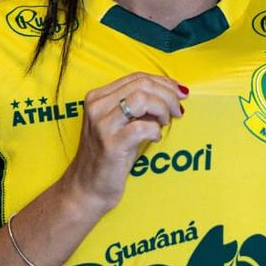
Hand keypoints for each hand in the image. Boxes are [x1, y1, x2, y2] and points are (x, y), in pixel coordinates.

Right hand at [60, 72, 187, 214]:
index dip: (162, 82)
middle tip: (177, 110)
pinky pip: (142, 127)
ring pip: (142, 99)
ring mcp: (102, 125)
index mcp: (97, 97)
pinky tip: (154, 137)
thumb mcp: (120, 124)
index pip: (137, 77)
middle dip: (167, 94)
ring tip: (165, 122)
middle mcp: (97, 106)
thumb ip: (138, 107)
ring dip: (162, 108)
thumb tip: (171, 93)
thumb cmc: (108, 156)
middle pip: (142, 85)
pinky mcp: (110, 145)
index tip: (178, 92)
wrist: (86, 188)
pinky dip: (154, 130)